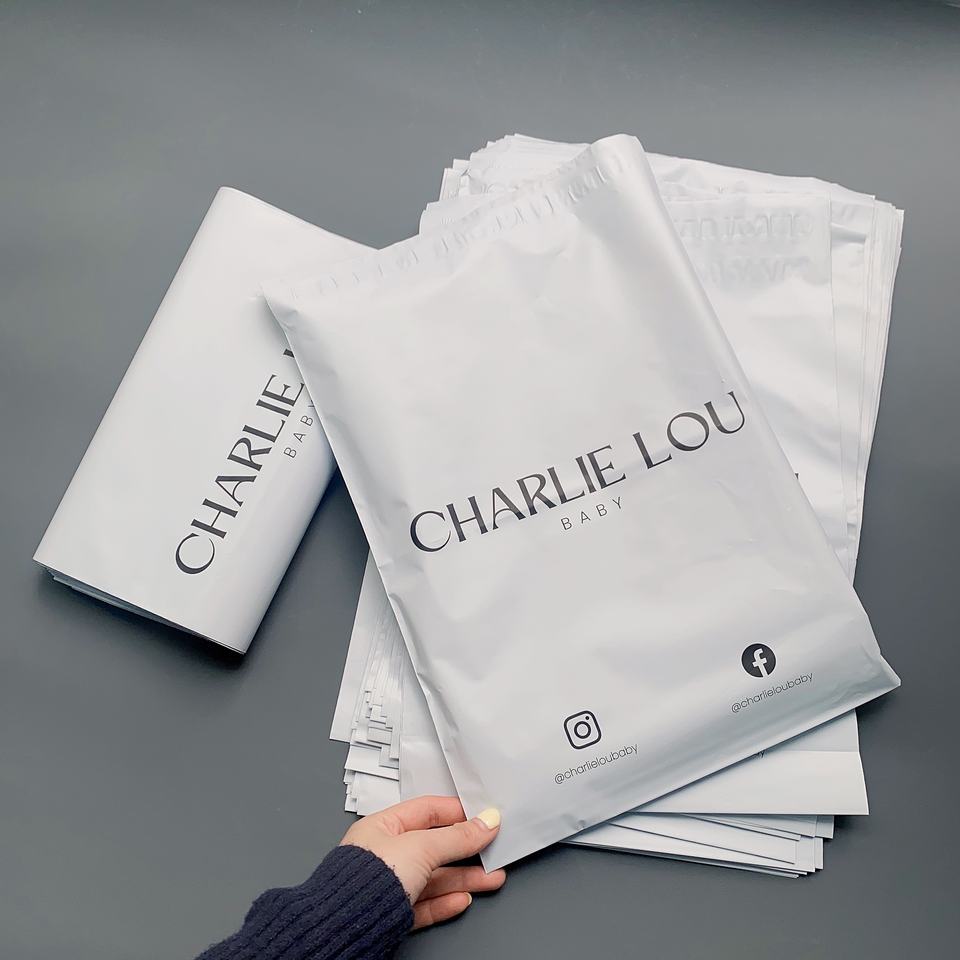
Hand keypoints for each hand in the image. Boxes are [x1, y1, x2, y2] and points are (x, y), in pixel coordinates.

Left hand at [340, 795, 504, 928]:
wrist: (346, 928)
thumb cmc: (364, 881)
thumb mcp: (421, 847)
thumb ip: (456, 837)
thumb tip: (484, 823)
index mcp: (381, 828)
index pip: (425, 812)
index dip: (455, 812)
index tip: (481, 816)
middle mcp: (383, 855)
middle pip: (434, 848)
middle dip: (466, 851)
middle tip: (491, 850)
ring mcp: (388, 885)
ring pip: (433, 879)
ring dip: (464, 879)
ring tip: (490, 879)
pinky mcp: (392, 914)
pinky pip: (425, 905)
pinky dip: (446, 902)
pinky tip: (462, 899)